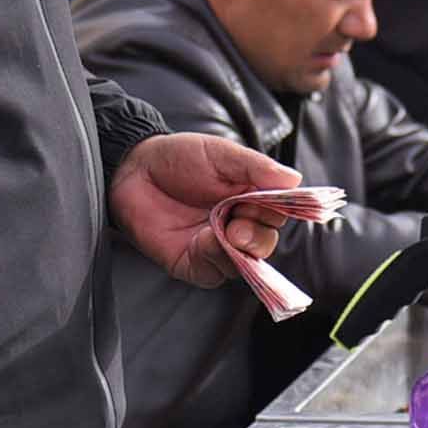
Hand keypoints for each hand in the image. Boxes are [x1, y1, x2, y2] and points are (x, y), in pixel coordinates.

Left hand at [110, 130, 304, 290]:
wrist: (133, 170)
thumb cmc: (178, 158)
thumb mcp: (221, 154)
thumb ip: (256, 167)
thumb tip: (295, 180)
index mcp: (251, 198)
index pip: (278, 215)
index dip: (277, 213)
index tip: (264, 202)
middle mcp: (237, 225)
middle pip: (265, 244)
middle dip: (258, 237)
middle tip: (241, 223)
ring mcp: (215, 246)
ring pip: (245, 265)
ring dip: (239, 251)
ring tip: (226, 231)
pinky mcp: (192, 262)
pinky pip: (214, 274)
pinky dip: (216, 261)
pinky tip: (205, 241)